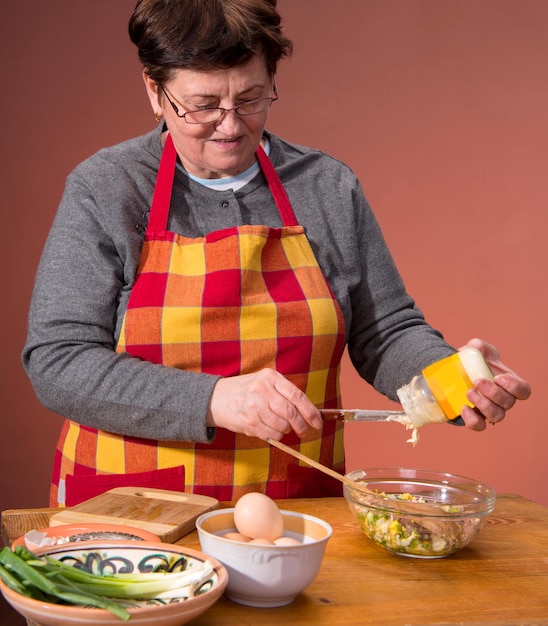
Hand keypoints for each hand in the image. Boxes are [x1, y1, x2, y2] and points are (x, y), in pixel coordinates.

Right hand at [206, 368, 322, 440]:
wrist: (216, 398)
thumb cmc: (246, 390)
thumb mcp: (264, 382)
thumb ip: (284, 393)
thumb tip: (308, 412)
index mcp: (270, 378)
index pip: (296, 395)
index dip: (310, 411)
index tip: (318, 422)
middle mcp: (262, 390)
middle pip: (291, 412)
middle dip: (302, 425)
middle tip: (305, 431)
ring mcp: (254, 407)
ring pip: (282, 425)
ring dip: (287, 430)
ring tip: (283, 427)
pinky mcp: (249, 422)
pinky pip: (271, 434)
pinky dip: (277, 436)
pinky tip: (272, 430)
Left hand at [458, 338, 530, 429]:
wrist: (455, 374)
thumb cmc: (473, 362)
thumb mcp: (476, 350)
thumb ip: (478, 346)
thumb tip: (476, 348)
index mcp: (509, 383)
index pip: (523, 391)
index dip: (514, 387)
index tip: (499, 377)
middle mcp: (503, 400)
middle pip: (508, 403)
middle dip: (494, 393)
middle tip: (478, 382)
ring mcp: (490, 410)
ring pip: (497, 415)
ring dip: (484, 404)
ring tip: (469, 392)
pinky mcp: (475, 418)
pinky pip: (479, 426)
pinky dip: (472, 419)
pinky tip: (463, 407)